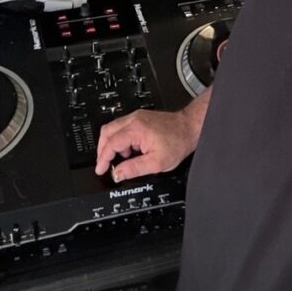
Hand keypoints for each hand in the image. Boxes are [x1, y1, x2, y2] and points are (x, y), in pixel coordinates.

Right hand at [95, 91, 209, 181]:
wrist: (191, 126)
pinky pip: (121, 127)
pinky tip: (129, 149)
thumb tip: (118, 174)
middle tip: (105, 164)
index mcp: (136, 129)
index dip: (103, 159)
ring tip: (121, 158)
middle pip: (106, 132)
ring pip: (112, 128)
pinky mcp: (140, 117)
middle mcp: (134, 119)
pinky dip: (119, 139)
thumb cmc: (179, 141)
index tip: (101, 169)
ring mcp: (136, 116)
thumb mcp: (157, 162)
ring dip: (111, 144)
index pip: (110, 143)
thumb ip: (135, 169)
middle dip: (102, 150)